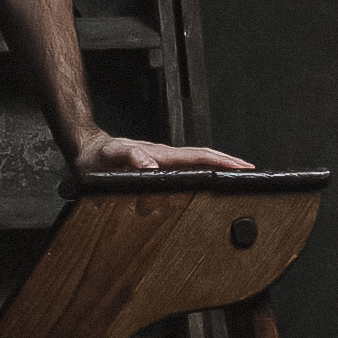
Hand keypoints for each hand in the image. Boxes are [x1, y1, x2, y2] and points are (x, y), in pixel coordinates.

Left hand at [71, 134, 255, 176]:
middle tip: (251, 173)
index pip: (199, 157)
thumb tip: (154, 166)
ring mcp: (162, 162)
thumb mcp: (111, 156)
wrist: (86, 151)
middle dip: (229, 164)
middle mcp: (165, 157)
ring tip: (236, 180)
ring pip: (196, 165)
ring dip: (218, 169)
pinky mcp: (157, 169)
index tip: (242, 168)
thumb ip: (131, 157)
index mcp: (161, 155)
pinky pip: (185, 172)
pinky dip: (201, 176)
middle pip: (204, 158)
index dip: (222, 162)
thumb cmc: (97, 156)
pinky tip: (205, 186)